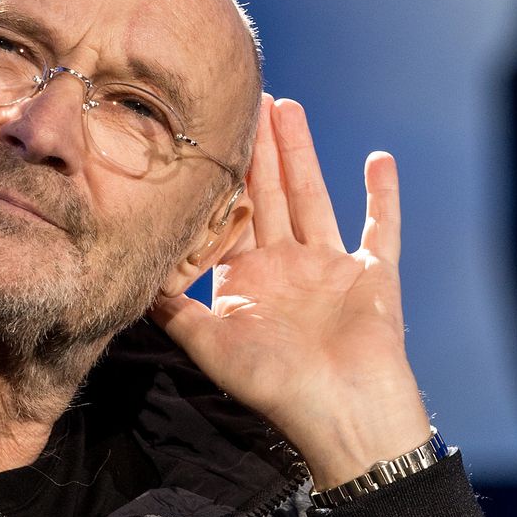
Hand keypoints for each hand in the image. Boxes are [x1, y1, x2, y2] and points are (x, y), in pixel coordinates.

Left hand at [151, 94, 432, 489]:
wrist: (342, 416)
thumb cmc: (274, 386)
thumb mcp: (210, 345)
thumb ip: (173, 308)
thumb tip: (134, 275)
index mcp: (249, 279)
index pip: (232, 215)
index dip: (222, 177)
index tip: (208, 133)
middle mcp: (288, 266)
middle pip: (271, 194)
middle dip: (259, 149)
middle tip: (249, 99)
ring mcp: (332, 268)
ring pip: (314, 197)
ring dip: (303, 154)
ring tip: (289, 108)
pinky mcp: (374, 274)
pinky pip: (381, 227)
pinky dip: (382, 195)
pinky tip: (378, 159)